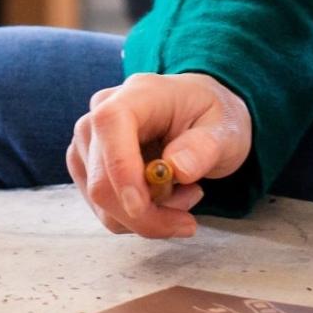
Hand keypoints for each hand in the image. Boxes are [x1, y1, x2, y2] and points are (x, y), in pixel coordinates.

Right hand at [66, 71, 252, 239]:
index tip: (141, 207)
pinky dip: (135, 217)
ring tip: (182, 195)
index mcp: (138, 93)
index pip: (111, 124)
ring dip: (145, 217)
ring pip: (101, 200)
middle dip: (144, 213)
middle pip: (101, 177)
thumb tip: (177, 169)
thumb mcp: (226, 129)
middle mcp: (101, 112)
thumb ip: (205, 147)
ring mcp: (89, 141)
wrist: (198, 116)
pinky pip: (104, 208)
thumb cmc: (210, 117)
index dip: (120, 167)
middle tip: (188, 219)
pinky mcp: (87, 165)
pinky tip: (162, 199)